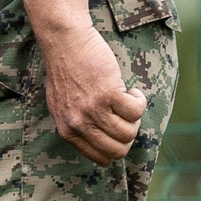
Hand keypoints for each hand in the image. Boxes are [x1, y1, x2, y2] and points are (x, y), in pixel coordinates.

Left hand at [37, 24, 143, 164]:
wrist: (65, 43)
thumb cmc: (65, 71)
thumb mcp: (61, 106)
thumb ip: (76, 125)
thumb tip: (99, 141)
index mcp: (67, 130)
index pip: (100, 158)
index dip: (115, 147)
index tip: (117, 129)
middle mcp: (79, 124)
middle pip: (118, 150)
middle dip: (128, 136)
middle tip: (124, 116)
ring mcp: (93, 110)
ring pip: (129, 132)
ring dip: (134, 118)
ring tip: (126, 99)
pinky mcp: (108, 94)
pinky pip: (136, 111)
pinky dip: (139, 101)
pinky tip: (130, 91)